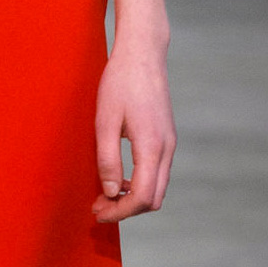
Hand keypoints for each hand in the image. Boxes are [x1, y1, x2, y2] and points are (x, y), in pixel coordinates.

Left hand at [92, 38, 173, 222]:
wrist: (143, 54)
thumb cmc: (120, 83)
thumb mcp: (105, 122)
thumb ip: (108, 160)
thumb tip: (109, 192)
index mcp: (152, 147)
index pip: (141, 197)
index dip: (119, 212)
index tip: (97, 212)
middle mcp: (167, 148)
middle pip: (153, 199)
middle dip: (126, 209)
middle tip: (99, 207)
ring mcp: (170, 142)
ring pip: (157, 187)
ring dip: (133, 197)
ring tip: (105, 194)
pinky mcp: (167, 137)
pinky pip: (158, 172)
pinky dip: (140, 183)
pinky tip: (120, 177)